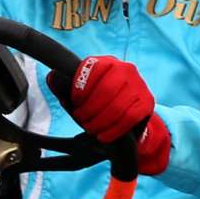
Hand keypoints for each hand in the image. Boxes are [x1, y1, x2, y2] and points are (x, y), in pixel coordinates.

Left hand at [46, 56, 170, 174]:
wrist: (127, 119)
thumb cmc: (98, 106)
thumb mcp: (78, 97)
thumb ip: (63, 88)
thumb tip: (52, 76)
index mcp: (105, 62)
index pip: (91, 71)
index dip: (79, 90)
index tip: (75, 103)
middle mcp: (125, 69)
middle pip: (105, 90)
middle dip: (89, 109)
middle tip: (81, 119)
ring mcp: (139, 85)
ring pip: (117, 105)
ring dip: (100, 121)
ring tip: (91, 128)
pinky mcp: (147, 102)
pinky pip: (129, 117)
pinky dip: (113, 130)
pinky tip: (103, 135)